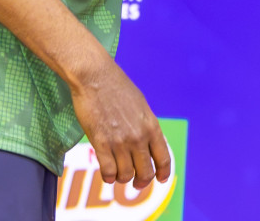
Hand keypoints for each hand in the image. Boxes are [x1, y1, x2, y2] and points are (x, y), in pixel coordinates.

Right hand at [68, 51, 170, 189]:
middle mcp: (138, 137)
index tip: (161, 180)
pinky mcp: (101, 143)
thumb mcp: (141, 106)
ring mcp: (120, 142)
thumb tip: (150, 144)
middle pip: (145, 172)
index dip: (163, 173)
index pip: (164, 159)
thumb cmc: (117, 87)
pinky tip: (108, 173)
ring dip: (123, 178)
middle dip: (142, 182)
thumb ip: (146, 126)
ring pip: (126, 175)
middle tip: (136, 183)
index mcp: (151, 126)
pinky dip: (109, 177)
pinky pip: (108, 172)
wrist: (95, 77)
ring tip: (119, 174)